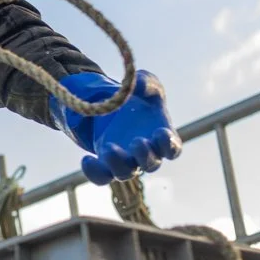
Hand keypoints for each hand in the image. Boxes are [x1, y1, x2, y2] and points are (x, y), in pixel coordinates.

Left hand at [49, 70, 181, 184]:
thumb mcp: (146, 84)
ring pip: (125, 173)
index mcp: (162, 138)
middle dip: (145, 156)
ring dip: (118, 163)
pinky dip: (94, 173)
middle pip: (150, 164)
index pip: (173, 149)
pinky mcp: (106, 165)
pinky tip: (86, 160)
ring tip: (108, 148)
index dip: (169, 145)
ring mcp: (126, 162)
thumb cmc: (140, 99)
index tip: (161, 133)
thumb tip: (138, 83)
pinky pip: (102, 177)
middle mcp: (146, 155)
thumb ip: (146, 81)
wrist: (114, 108)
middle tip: (136, 141)